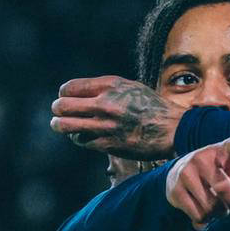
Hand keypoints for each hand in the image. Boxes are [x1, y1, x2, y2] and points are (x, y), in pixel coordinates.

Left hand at [50, 75, 183, 158]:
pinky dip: (79, 137)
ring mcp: (105, 126)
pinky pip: (82, 140)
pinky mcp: (108, 144)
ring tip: (60, 125)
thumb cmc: (153, 107)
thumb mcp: (130, 87)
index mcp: (110, 86)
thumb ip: (106, 87)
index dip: (64, 93)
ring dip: (60, 125)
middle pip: (63, 106)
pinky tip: (82, 135)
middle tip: (58, 111)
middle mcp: (105, 104)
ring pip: (66, 126)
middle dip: (57, 109)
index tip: (65, 97)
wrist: (172, 129)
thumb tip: (83, 92)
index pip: (70, 88)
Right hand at [166, 134, 229, 229]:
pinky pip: (198, 216)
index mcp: (221, 151)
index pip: (229, 146)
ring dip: (220, 214)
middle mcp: (201, 159)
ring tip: (218, 206)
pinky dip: (206, 221)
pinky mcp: (175, 190)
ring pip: (210, 207)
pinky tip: (205, 213)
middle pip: (223, 189)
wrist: (183, 174)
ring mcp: (185, 173)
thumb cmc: (220, 175)